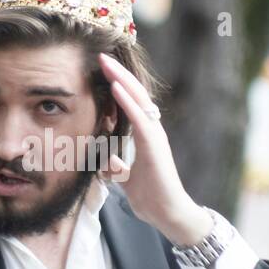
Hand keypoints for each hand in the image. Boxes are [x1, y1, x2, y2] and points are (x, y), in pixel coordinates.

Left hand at [95, 52, 210, 245]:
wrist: (167, 213)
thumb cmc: (149, 195)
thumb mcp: (124, 176)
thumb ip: (116, 165)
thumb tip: (105, 161)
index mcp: (145, 134)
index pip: (131, 103)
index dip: (117, 84)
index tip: (100, 69)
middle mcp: (152, 129)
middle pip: (135, 94)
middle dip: (118, 73)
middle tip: (101, 56)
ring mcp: (155, 135)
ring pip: (139, 100)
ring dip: (122, 79)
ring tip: (106, 63)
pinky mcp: (155, 145)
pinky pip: (139, 118)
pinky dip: (127, 101)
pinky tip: (116, 87)